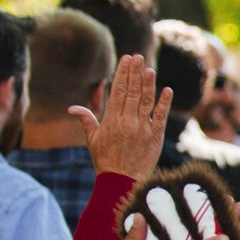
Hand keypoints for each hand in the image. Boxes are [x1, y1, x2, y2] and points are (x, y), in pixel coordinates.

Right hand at [70, 54, 172, 178]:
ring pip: (146, 101)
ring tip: (149, 68)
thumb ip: (86, 120)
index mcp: (111, 120)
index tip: (126, 60)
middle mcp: (127, 122)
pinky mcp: (156, 136)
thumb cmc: (106, 160)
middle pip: (132, 92)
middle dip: (134, 73)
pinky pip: (161, 117)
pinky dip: (164, 103)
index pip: (118, 92)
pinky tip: (166, 90)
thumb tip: (72, 108)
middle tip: (137, 57)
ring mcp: (143, 129)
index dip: (123, 74)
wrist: (121, 182)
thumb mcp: (92, 140)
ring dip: (148, 84)